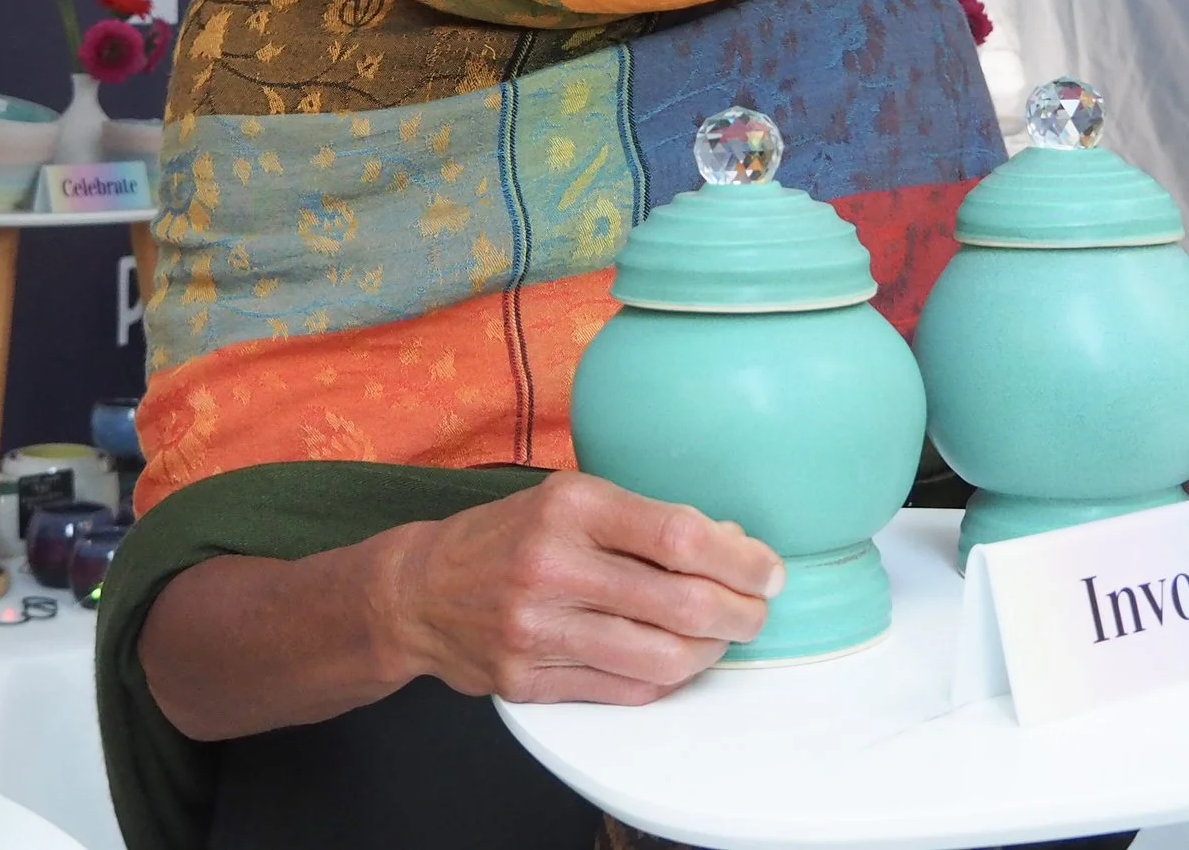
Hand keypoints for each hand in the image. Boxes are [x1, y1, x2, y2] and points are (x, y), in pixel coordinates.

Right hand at [375, 472, 783, 706]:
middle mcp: (552, 566)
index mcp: (570, 506)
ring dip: (710, 652)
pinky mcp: (529, 682)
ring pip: (661, 657)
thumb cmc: (512, 535)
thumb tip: (731, 542)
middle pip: (681, 604)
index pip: (679, 536)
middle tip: (757, 611)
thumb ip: (646, 520)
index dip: (739, 559)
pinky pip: (626, 689)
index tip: (768, 569)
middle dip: (739, 613)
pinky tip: (675, 658)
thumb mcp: (572, 500)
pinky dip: (665, 676)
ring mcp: (538, 630)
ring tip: (720, 637)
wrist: (420, 590)